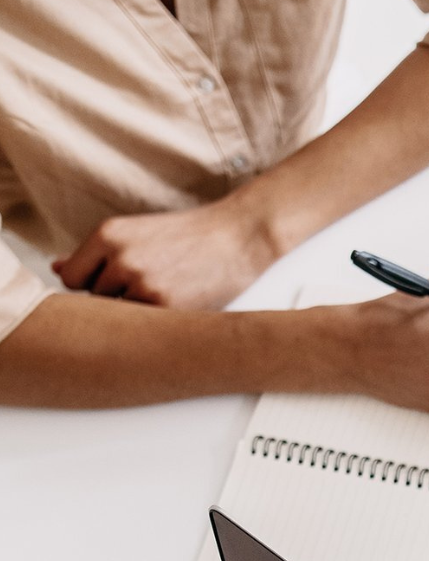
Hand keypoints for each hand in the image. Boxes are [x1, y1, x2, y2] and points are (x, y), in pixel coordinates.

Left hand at [53, 197, 279, 308]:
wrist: (239, 237)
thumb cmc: (189, 237)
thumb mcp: (137, 233)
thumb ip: (97, 253)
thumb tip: (58, 268)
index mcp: (107, 235)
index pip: (72, 278)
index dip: (91, 285)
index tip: (113, 284)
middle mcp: (119, 258)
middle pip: (95, 300)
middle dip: (117, 298)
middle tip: (152, 285)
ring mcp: (142, 284)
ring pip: (121, 316)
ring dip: (140, 312)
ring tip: (169, 291)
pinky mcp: (167, 307)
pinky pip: (146, 327)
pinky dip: (160, 322)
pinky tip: (180, 302)